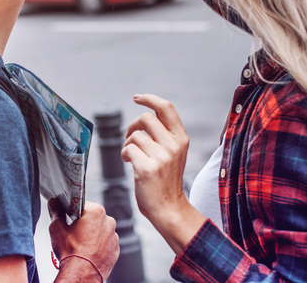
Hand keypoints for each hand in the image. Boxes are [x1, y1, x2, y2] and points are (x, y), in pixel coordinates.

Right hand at [49, 199, 118, 281]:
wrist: (81, 275)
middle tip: (72, 233)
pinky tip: (88, 252)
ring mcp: (113, 237)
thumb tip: (54, 203)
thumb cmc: (70, 252)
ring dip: (91, 235)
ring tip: (80, 245)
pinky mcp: (115, 250)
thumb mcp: (57, 228)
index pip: (82, 205)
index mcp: (96, 211)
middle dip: (83, 223)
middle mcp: (108, 222)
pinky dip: (98, 246)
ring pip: (100, 231)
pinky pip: (105, 244)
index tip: (66, 217)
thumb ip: (55, 211)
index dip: (72, 211)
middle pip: (92, 217)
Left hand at [121, 94, 205, 254]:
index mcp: (181, 138)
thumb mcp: (174, 153)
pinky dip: (125, 154)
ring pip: (134, 135)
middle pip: (145, 118)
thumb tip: (147, 114)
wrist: (169, 209)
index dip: (150, 99)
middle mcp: (173, 145)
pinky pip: (127, 149)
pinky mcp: (147, 168)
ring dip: (128, 143)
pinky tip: (130, 163)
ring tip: (132, 155)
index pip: (166, 107)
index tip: (137, 98)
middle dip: (133, 125)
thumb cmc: (166, 179)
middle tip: (131, 138)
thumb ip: (165, 134)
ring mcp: (161, 157)